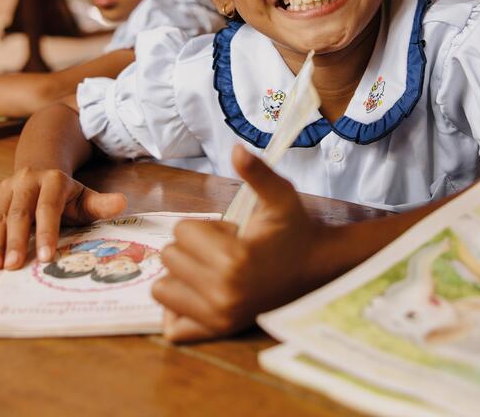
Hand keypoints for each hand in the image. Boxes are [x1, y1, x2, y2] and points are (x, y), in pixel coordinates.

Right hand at [0, 167, 126, 271]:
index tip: (46, 258)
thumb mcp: (85, 198)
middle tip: (12, 267)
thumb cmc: (66, 196)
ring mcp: (6, 188)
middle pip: (18, 213)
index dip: (46, 233)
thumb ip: (101, 204)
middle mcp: (26, 181)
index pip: (48, 208)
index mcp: (53, 181)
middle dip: (14, 241)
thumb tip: (122, 203)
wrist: (40, 172)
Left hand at [152, 145, 324, 341]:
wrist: (316, 269)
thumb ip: (257, 173)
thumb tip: (236, 149)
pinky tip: (200, 294)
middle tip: (225, 251)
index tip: (232, 233)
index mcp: (234, 260)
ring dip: (181, 276)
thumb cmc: (293, 230)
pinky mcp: (216, 332)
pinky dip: (178, 309)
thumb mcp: (280, 196)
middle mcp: (223, 294)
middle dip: (192, 249)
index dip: (204, 226)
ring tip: (214, 271)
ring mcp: (218, 317)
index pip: (182, 231)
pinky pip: (172, 325)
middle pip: (169, 258)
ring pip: (163, 288)